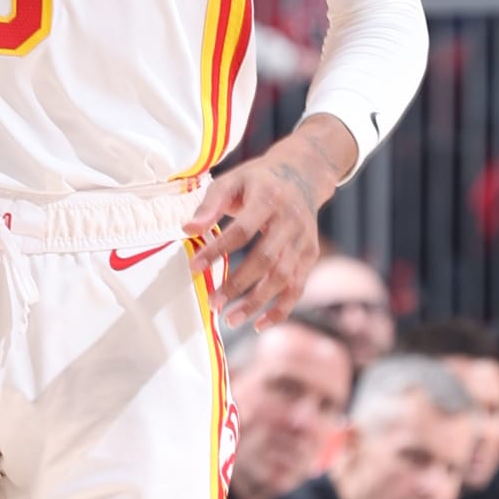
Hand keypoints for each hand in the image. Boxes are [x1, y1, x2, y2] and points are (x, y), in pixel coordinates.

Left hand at [188, 118, 351, 330]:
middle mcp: (291, 220)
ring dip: (257, 302)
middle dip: (238, 283)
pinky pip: (297, 287)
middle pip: (266, 258)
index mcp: (269, 198)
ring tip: (230, 319)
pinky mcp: (310, 254)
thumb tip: (188, 230)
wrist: (304, 174)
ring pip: (283, 277)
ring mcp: (304, 239)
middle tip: (213, 303)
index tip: (194, 267)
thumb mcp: (233, 180)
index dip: (218, 250)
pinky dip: (281, 309)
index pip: (242, 230)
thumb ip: (210, 204)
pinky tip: (259, 324)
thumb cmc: (259, 180)